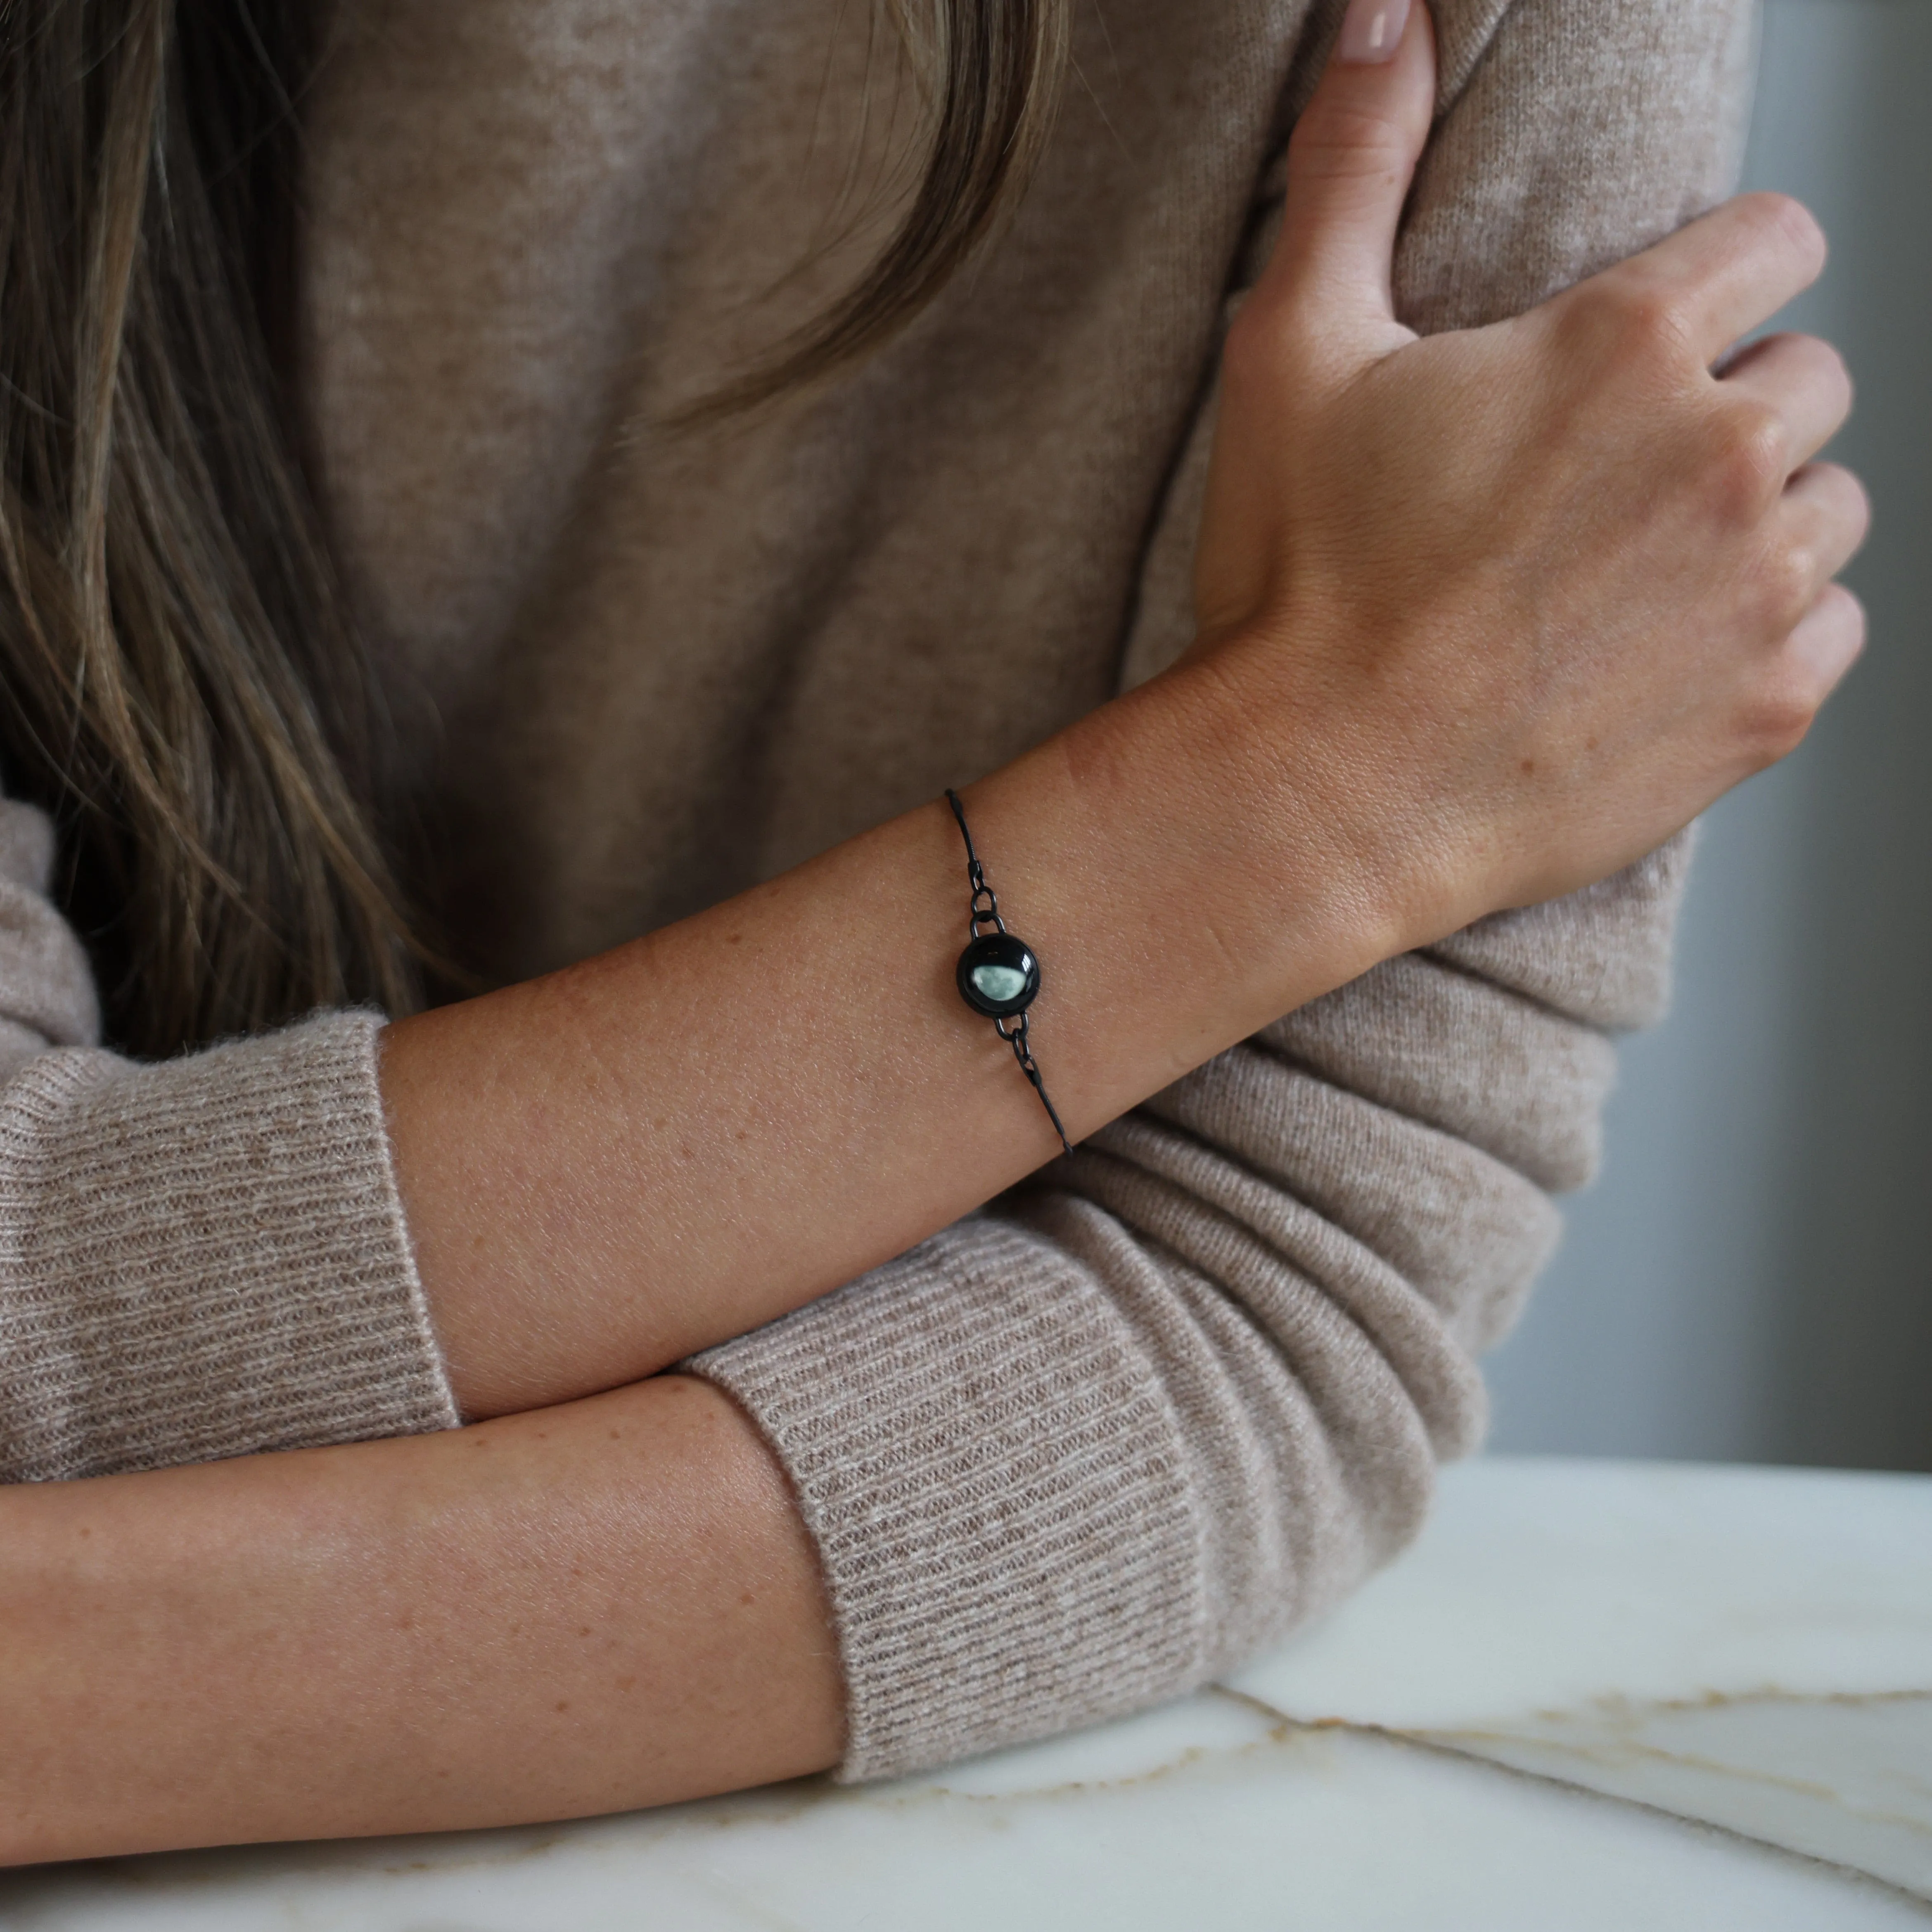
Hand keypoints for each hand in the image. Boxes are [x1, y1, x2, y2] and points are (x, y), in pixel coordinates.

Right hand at [1187, 0, 1868, 943]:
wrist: (1322, 794)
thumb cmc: (1300, 582)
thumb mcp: (1296, 353)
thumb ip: (1353, 170)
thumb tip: (1382, 12)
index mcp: (1629, 343)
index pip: (1778, 242)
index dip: (1716, 285)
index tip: (1652, 345)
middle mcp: (1724, 452)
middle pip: (1810, 379)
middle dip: (1729, 411)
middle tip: (1610, 484)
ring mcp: (1759, 588)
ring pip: (1833, 506)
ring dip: (1758, 523)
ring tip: (1635, 574)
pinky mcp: (1766, 708)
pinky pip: (1834, 630)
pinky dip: (1771, 635)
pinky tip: (1665, 654)